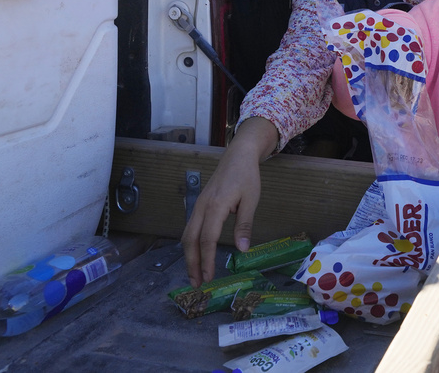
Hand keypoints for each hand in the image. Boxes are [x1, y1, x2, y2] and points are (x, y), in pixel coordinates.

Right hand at [181, 117, 276, 286]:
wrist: (238, 154)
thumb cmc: (246, 176)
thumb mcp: (251, 199)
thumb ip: (245, 224)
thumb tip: (243, 249)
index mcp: (215, 206)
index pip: (207, 240)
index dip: (207, 260)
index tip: (209, 278)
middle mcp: (201, 207)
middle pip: (190, 241)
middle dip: (192, 264)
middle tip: (196, 284)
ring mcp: (198, 205)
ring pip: (187, 235)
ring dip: (189, 257)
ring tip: (195, 274)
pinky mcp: (199, 205)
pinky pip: (190, 228)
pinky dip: (190, 245)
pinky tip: (196, 255)